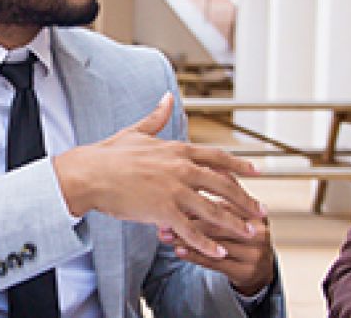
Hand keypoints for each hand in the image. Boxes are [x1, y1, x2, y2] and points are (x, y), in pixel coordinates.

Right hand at [54, 92, 264, 259]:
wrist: (89, 174)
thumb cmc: (108, 154)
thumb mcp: (136, 132)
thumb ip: (157, 118)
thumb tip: (168, 98)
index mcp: (176, 150)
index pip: (216, 157)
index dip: (239, 166)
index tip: (256, 172)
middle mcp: (180, 169)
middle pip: (223, 185)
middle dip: (245, 199)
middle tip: (261, 211)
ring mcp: (174, 190)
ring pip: (213, 209)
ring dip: (234, 223)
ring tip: (250, 233)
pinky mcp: (163, 211)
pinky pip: (191, 230)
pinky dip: (207, 243)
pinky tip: (220, 252)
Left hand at [158, 203, 275, 295]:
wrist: (260, 267)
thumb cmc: (238, 235)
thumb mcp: (234, 215)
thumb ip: (216, 200)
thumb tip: (186, 183)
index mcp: (255, 213)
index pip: (222, 206)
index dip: (195, 202)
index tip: (172, 200)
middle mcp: (258, 233)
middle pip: (217, 225)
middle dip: (187, 222)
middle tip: (163, 221)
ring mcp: (254, 254)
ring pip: (214, 244)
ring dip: (186, 240)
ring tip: (166, 236)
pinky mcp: (246, 272)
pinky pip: (215, 263)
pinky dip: (194, 256)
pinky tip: (178, 251)